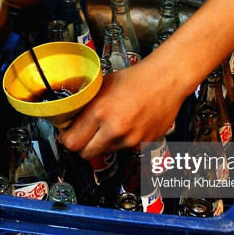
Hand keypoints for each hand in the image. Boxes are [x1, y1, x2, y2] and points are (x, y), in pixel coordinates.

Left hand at [57, 58, 184, 159]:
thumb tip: (70, 120)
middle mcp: (115, 129)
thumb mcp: (102, 87)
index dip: (67, 140)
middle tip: (84, 136)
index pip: (72, 142)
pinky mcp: (144, 144)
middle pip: (86, 154)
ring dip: (103, 144)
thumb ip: (86, 106)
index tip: (67, 136)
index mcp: (100, 112)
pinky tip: (127, 125)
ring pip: (106, 152)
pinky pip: (125, 149)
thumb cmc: (136, 79)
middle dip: (82, 147)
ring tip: (111, 125)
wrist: (166, 80)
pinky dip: (122, 142)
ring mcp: (131, 140)